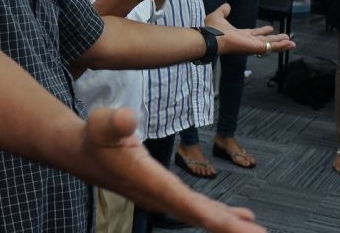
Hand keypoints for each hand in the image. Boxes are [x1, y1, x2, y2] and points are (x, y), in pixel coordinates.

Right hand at [76, 108, 265, 232]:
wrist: (84, 155)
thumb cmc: (96, 138)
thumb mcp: (102, 123)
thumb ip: (115, 122)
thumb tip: (128, 118)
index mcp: (147, 180)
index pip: (181, 200)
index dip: (207, 213)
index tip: (231, 224)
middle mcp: (158, 196)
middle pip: (198, 214)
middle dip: (228, 227)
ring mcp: (163, 199)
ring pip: (200, 215)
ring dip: (228, 224)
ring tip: (255, 230)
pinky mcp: (167, 196)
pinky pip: (198, 210)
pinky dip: (220, 215)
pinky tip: (240, 217)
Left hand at [204, 4, 294, 55]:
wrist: (212, 38)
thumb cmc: (212, 29)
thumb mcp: (218, 16)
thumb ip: (223, 11)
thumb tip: (227, 6)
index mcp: (239, 35)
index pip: (254, 34)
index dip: (262, 31)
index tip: (270, 29)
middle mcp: (247, 41)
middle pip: (264, 41)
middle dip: (275, 39)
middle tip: (285, 37)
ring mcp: (252, 45)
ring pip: (270, 45)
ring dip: (281, 44)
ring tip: (291, 43)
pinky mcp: (255, 48)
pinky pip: (271, 47)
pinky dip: (281, 46)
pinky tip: (289, 44)